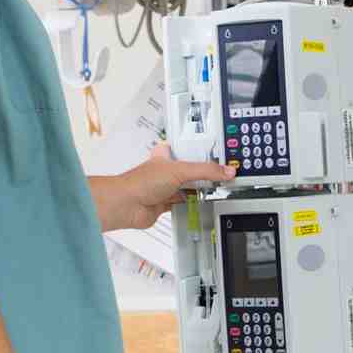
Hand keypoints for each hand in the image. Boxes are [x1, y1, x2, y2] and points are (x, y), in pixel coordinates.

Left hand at [94, 145, 236, 232]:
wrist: (126, 205)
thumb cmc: (140, 182)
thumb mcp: (180, 170)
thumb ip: (206, 170)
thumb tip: (226, 171)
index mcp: (165, 156)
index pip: (182, 147)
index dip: (195, 147)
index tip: (212, 149)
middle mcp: (165, 171)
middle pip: (189, 169)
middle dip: (201, 172)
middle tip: (219, 171)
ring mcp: (165, 188)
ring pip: (186, 187)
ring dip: (198, 189)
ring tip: (215, 188)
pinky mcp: (165, 203)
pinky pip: (183, 203)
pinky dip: (192, 204)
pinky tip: (201, 203)